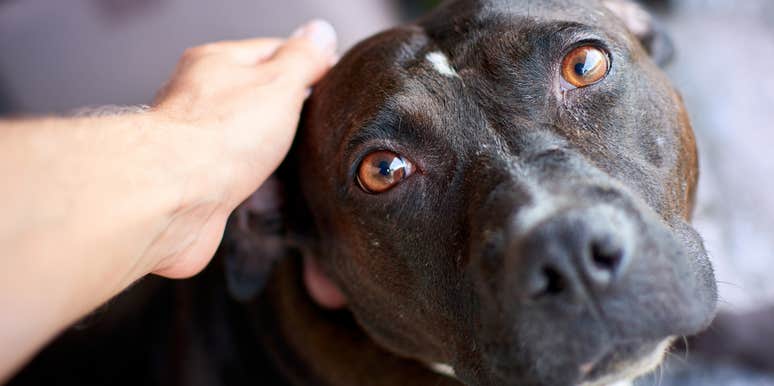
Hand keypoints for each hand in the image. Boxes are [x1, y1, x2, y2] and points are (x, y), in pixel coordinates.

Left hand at [148, 20, 336, 277]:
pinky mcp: (195, 179)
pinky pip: (234, 173)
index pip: (272, 51)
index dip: (306, 64)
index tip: (331, 80)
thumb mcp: (279, 84)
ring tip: (295, 161)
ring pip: (245, 138)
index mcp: (217, 63)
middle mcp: (200, 97)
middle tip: (317, 125)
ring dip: (270, 151)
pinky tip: (268, 190)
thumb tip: (319, 33)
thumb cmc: (218, 136)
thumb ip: (302, 59)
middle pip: (256, 96)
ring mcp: (195, 140)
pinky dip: (254, 181)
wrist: (173, 196)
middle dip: (288, 112)